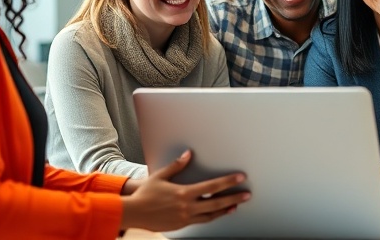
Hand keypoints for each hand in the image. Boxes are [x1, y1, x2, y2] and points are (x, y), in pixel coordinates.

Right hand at [120, 150, 249, 231]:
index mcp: (184, 193)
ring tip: (235, 206)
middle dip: (234, 199)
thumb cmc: (146, 194)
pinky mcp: (181, 225)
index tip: (240, 178)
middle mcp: (187, 207)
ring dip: (224, 210)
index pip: (212, 186)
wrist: (133, 213)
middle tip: (247, 195)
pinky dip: (211, 216)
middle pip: (216, 203)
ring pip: (210, 215)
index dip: (228, 182)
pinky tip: (216, 212)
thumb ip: (177, 165)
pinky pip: (200, 220)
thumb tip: (188, 154)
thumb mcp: (161, 176)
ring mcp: (185, 218)